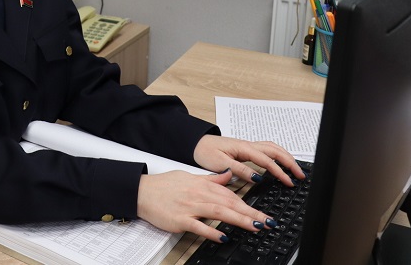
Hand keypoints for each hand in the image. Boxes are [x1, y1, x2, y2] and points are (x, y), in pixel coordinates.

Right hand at [136, 170, 275, 241]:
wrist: (142, 191)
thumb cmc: (163, 185)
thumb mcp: (189, 176)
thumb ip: (211, 179)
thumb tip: (229, 175)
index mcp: (203, 184)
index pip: (231, 194)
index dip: (249, 204)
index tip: (263, 213)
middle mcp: (199, 194)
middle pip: (230, 203)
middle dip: (252, 213)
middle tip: (268, 222)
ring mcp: (190, 207)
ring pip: (220, 212)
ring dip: (240, 220)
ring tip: (256, 227)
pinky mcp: (180, 219)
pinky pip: (199, 226)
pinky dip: (212, 231)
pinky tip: (224, 236)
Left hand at [193, 135, 306, 186]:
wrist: (196, 143)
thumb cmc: (205, 152)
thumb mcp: (220, 163)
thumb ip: (239, 170)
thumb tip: (258, 177)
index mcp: (243, 148)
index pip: (267, 160)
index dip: (280, 172)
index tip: (289, 182)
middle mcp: (248, 145)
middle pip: (276, 150)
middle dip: (290, 163)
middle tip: (300, 176)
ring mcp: (248, 146)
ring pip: (274, 148)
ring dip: (287, 157)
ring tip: (296, 170)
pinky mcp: (246, 149)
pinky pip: (267, 149)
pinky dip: (278, 155)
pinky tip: (281, 162)